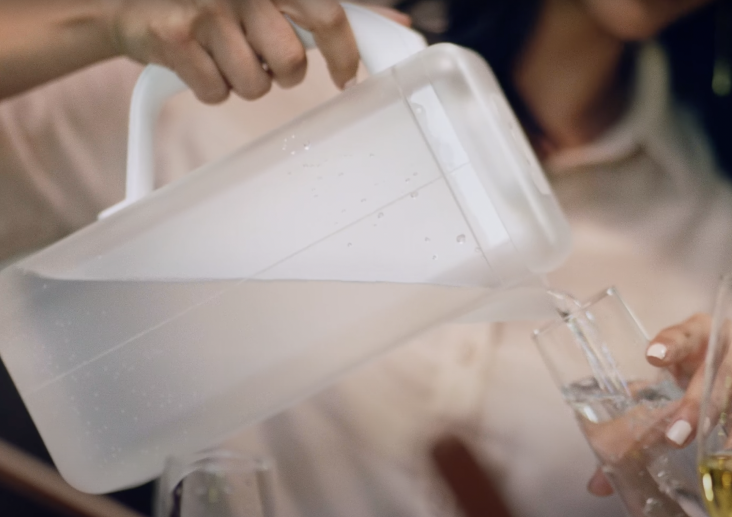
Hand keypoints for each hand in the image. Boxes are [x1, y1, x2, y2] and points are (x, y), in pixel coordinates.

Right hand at [106, 0, 410, 102]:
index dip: (345, 55)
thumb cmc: (219, 4)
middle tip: (263, 59)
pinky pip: (216, 92)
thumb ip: (327, 10)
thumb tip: (396, 22)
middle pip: (291, 63)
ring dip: (243, 82)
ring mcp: (208, 9)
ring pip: (255, 85)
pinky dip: (209, 88)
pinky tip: (196, 62)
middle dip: (282, 74)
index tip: (346, 77)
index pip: (330, 16)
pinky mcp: (176, 36)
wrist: (134, 3)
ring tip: (223, 56)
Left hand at [586, 313, 731, 495]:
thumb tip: (598, 484)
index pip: (686, 332)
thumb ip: (632, 430)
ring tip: (718, 453)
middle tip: (676, 436)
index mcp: (701, 330)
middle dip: (699, 404)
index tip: (653, 357)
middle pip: (723, 369)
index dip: (671, 343)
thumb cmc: (697, 380)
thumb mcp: (666, 390)